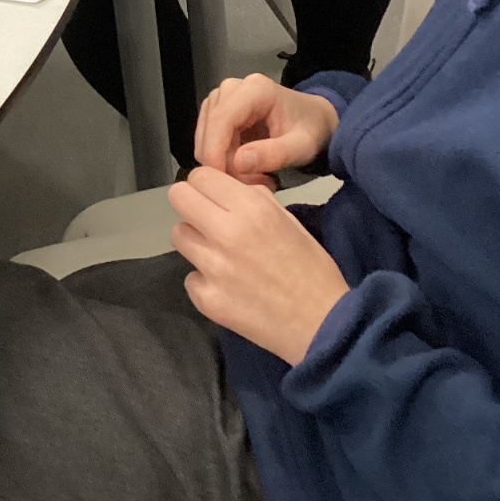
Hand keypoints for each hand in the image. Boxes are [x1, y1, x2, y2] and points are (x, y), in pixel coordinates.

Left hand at [170, 167, 349, 364]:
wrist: (321, 324)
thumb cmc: (312, 270)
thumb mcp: (288, 220)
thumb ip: (254, 199)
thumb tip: (228, 191)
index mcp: (250, 208)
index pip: (200, 176)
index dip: (206, 184)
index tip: (214, 196)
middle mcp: (226, 232)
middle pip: (178, 197)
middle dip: (191, 204)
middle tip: (207, 218)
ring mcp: (212, 267)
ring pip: (178, 235)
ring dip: (196, 241)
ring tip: (220, 254)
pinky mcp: (206, 299)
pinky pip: (190, 277)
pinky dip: (204, 280)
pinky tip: (227, 286)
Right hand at [194, 73, 338, 185]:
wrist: (314, 120)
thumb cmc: (311, 131)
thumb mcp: (301, 146)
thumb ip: (274, 154)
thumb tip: (238, 162)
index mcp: (255, 89)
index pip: (222, 119)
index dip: (215, 150)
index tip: (221, 180)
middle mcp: (232, 88)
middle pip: (210, 128)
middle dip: (221, 160)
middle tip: (249, 183)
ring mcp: (222, 97)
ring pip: (205, 135)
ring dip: (221, 161)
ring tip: (251, 175)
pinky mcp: (217, 110)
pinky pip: (208, 138)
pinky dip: (220, 157)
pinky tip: (242, 167)